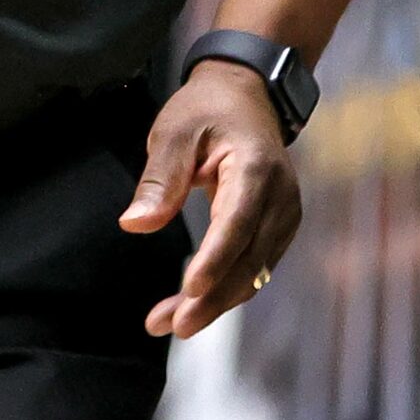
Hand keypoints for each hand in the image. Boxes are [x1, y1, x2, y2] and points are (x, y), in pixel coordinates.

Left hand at [117, 59, 301, 337]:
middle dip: (211, 297)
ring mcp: (285, 216)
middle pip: (248, 260)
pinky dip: (225, 288)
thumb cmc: (207, 108)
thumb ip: (159, 178)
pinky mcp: (277, 228)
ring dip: (215, 301)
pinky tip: (193, 304)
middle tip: (172, 325)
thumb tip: (134, 225)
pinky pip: (253, 266)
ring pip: (252, 272)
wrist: (246, 94)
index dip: (215, 260)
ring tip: (170, 323)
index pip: (236, 223)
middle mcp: (281, 199)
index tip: (189, 289)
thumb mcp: (175, 129)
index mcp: (256, 168)